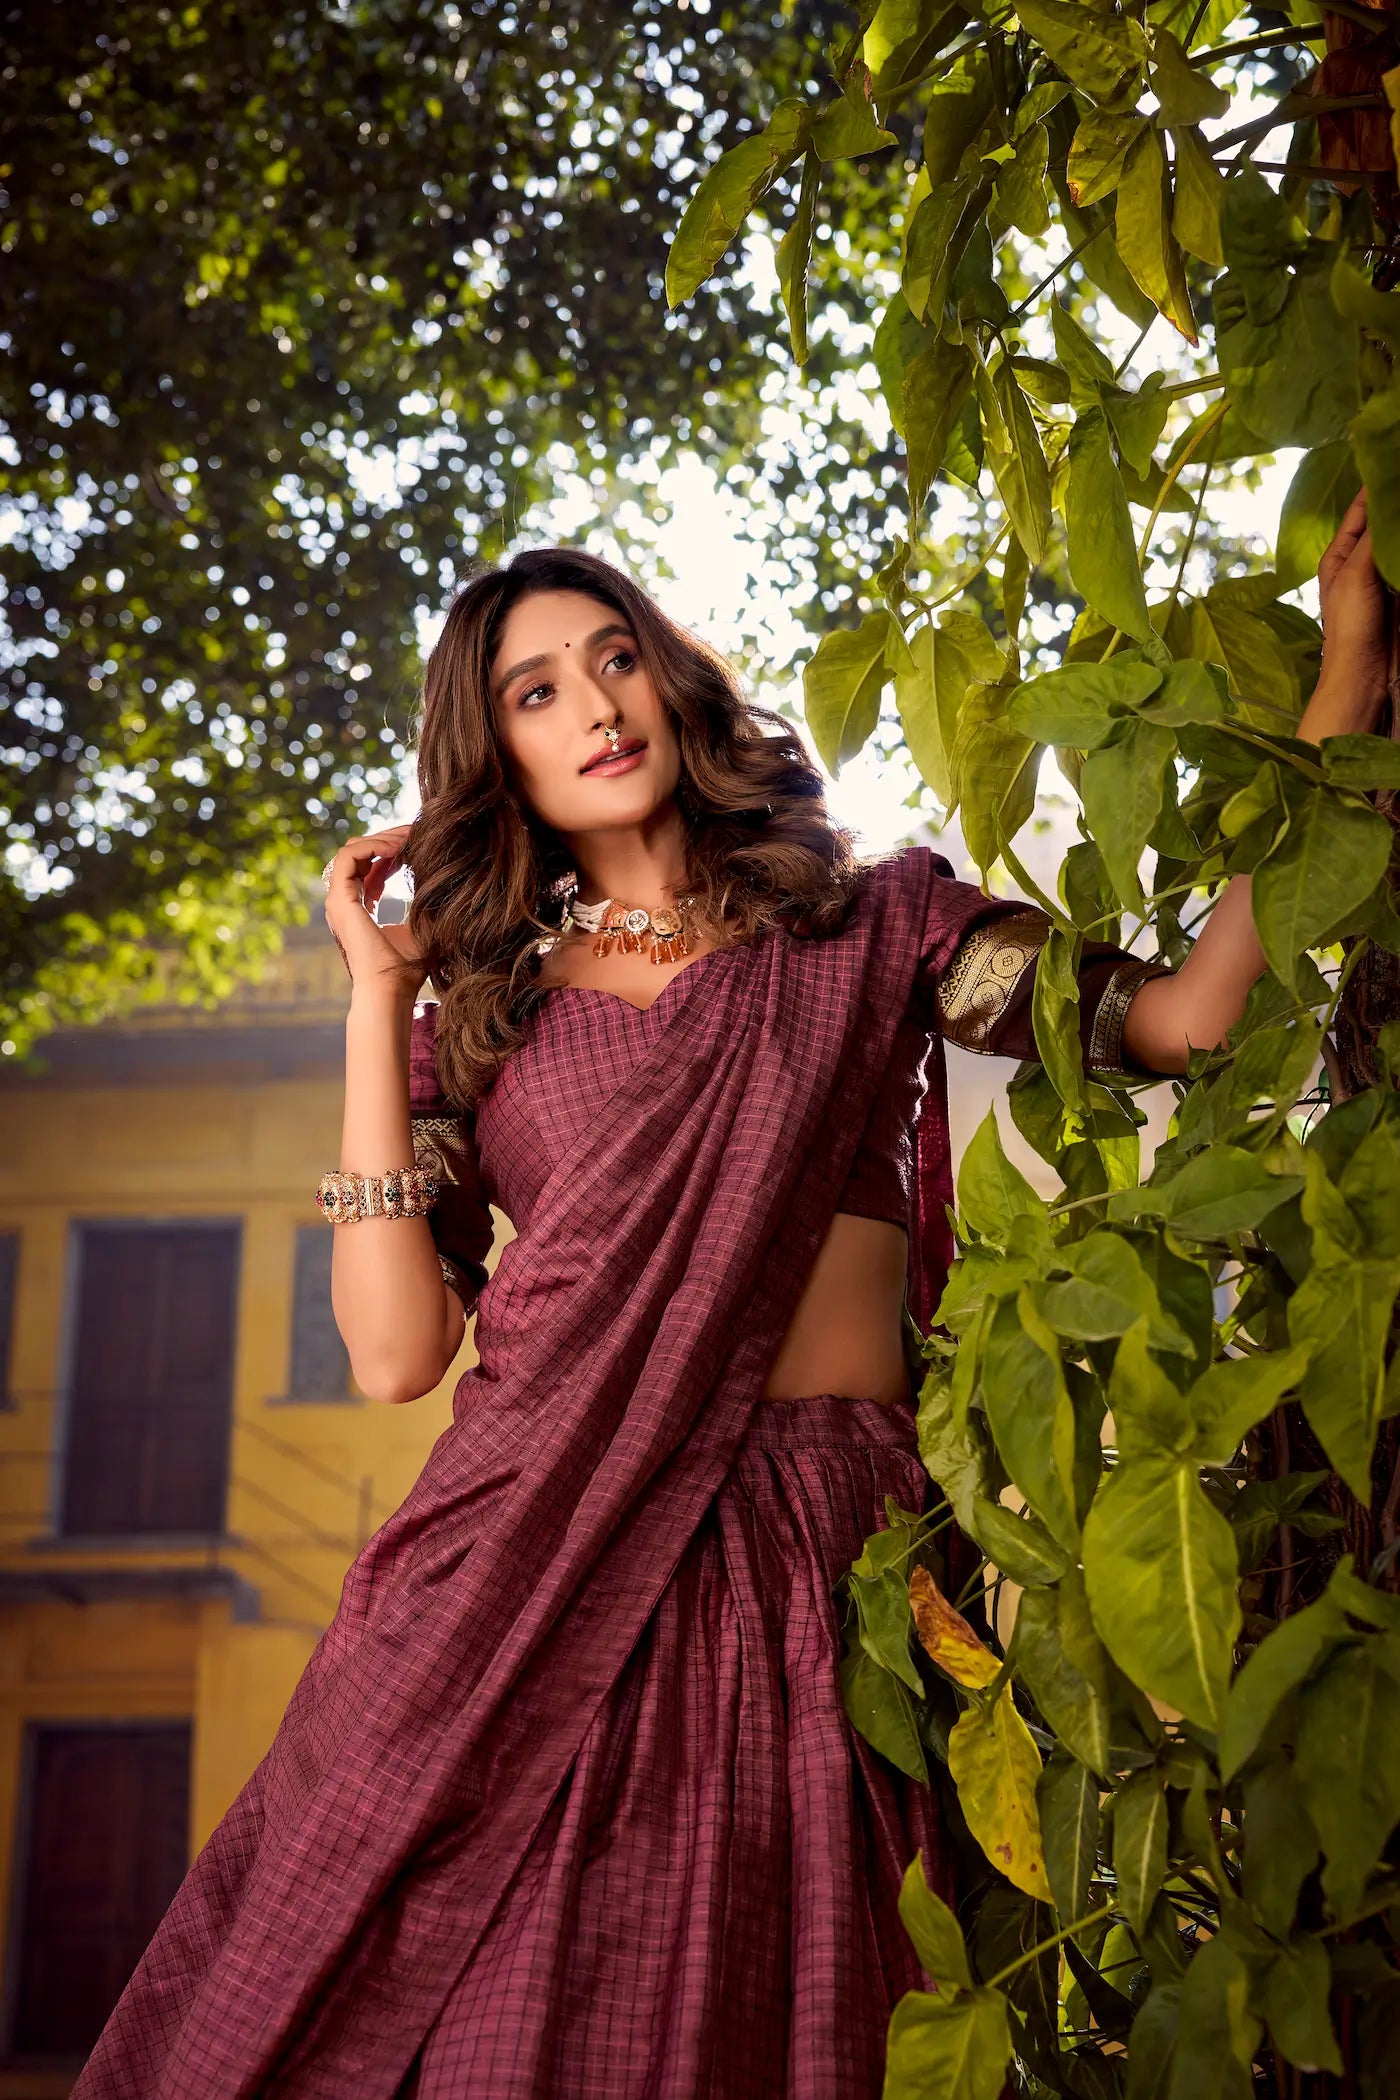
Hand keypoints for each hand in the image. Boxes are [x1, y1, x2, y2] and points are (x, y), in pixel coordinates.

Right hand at [323, 825, 422, 1002]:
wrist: (390, 990)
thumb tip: (436, 884)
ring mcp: (339, 901)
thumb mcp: (418, 928)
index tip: (416, 844)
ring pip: (352, 850)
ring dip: (382, 839)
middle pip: (360, 854)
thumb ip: (419, 905)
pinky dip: (373, 846)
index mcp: (358, 909)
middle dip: (388, 839)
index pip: (369, 868)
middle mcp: (344, 903)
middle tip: (415, 832)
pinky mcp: (339, 900)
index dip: (391, 852)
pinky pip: (349, 857)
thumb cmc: (407, 970)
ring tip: (408, 838)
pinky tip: (398, 848)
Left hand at [1306, 487, 1389, 738]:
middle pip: (1385, 522)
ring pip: (1398, 541)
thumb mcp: (1355, 575)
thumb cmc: (1350, 627)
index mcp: (1339, 554)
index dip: (1380, 484)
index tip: (1398, 458)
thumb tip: (1388, 502)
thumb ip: (1372, 538)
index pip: (1362, 508)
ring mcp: (1383, 577)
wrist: (1366, 675)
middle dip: (1398, 504)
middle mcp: (1360, 561)